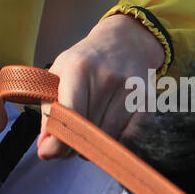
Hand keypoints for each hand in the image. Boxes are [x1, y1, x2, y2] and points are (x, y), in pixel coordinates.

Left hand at [37, 13, 165, 160]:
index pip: (70, 116)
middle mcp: (107, 79)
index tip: (48, 151)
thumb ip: (49, 109)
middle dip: (72, 143)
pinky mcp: (148, 102)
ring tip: (88, 131)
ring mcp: (131, 91)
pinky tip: (108, 129)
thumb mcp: (59, 75)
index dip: (58, 141)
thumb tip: (46, 147)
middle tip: (67, 138)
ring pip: (107, 139)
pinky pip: (128, 138)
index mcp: (79, 70)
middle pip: (88, 133)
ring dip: (94, 145)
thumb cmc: (86, 61)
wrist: (125, 42)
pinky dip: (115, 141)